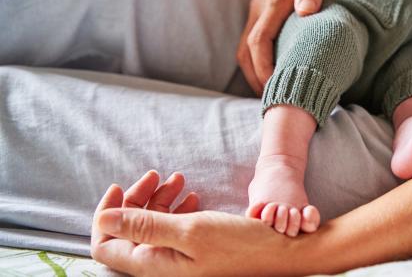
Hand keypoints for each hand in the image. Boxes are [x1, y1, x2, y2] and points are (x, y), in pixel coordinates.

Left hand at [91, 171, 303, 275]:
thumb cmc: (239, 244)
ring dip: (159, 199)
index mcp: (153, 263)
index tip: (119, 186)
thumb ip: (145, 226)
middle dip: (136, 199)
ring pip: (153, 226)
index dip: (106, 215)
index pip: (105, 244)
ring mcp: (179, 258)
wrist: (281, 251)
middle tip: (156, 175)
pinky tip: (192, 196)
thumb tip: (103, 219)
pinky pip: (174, 228)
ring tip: (178, 180)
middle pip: (128, 231)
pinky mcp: (195, 250)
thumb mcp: (190, 230)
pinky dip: (177, 208)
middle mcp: (161, 264)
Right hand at [236, 0, 334, 94]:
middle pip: (246, 52)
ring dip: (253, 72)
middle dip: (255, 79)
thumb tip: (305, 10)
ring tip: (271, 94)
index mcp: (272, 4)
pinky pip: (251, 42)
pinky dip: (256, 61)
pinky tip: (271, 74)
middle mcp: (259, 10)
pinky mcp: (261, 14)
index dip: (263, 68)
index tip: (274, 88)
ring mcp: (257, 12)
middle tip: (273, 102)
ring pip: (245, 48)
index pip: (259, 42)